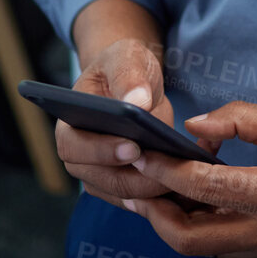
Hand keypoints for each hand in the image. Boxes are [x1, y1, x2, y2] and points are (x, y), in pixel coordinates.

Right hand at [55, 38, 181, 208]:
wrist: (135, 84)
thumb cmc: (124, 68)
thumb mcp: (126, 58)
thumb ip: (128, 76)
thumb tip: (136, 101)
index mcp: (69, 125)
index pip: (74, 147)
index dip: (101, 151)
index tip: (134, 147)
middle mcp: (79, 157)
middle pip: (103, 179)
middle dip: (138, 176)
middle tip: (171, 166)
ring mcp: (99, 176)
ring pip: (126, 194)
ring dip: (154, 187)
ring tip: (186, 174)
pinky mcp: (122, 187)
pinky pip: (141, 199)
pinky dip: (162, 194)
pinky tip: (187, 182)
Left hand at [127, 103, 256, 257]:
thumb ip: (238, 120)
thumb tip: (194, 129)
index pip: (200, 186)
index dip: (164, 170)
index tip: (142, 153)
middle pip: (186, 238)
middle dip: (154, 212)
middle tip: (140, 185)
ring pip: (199, 250)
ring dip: (174, 223)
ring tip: (162, 191)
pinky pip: (219, 250)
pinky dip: (198, 230)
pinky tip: (195, 203)